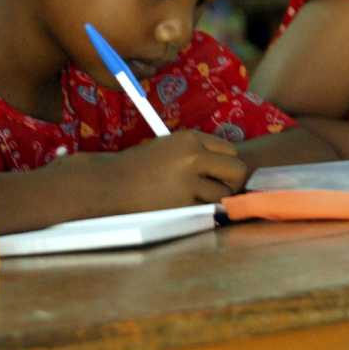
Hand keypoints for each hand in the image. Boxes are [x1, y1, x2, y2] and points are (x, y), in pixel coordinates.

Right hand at [104, 130, 248, 210]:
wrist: (111, 183)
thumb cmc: (138, 166)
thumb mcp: (169, 148)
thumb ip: (197, 154)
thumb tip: (227, 169)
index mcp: (190, 138)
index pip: (230, 149)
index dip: (224, 163)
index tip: (216, 172)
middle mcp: (194, 156)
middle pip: (237, 170)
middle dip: (231, 182)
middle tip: (215, 189)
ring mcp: (190, 181)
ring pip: (225, 194)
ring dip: (215, 200)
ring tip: (193, 198)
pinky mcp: (184, 204)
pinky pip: (208, 210)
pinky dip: (201, 211)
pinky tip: (184, 206)